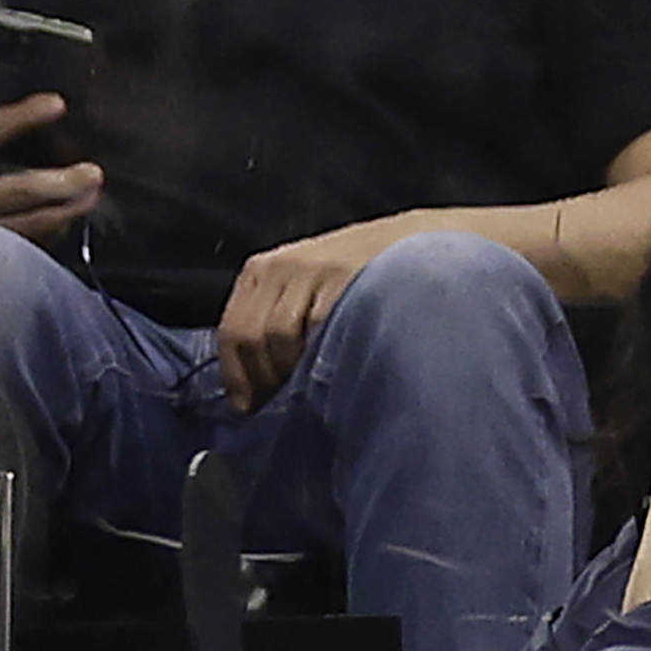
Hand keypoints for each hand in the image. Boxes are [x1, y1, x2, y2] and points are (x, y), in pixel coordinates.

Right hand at [0, 85, 100, 259]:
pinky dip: (44, 233)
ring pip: (20, 227)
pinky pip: (15, 247)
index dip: (22, 117)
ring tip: (88, 199)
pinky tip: (65, 219)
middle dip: (56, 184)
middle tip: (91, 174)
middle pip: (11, 191)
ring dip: (60, 214)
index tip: (57, 104)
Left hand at [213, 215, 422, 410]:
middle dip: (262, 377)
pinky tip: (335, 367)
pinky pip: (318, 329)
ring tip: (310, 389)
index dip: (237, 375)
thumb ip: (274, 323)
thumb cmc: (357, 278)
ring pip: (280, 336)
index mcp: (261, 271)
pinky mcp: (344, 277)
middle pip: (250, 336)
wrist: (419, 244)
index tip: (247, 407)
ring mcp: (313, 270)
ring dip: (290, 371)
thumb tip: (250, 386)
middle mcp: (281, 266)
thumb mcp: (304, 288)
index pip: (231, 330)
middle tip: (281, 406)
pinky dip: (321, 356)